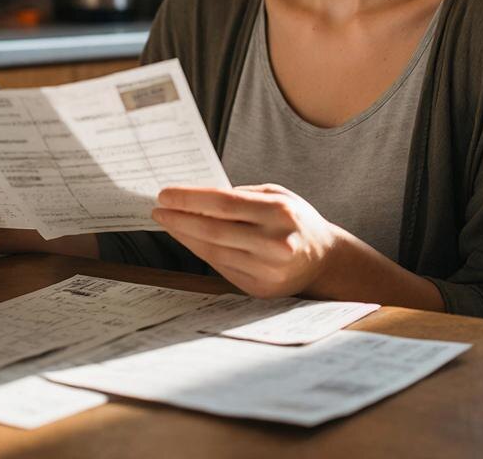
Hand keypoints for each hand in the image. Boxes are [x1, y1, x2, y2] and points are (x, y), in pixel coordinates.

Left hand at [152, 183, 340, 297]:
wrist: (323, 259)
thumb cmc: (294, 219)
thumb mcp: (276, 195)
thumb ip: (240, 195)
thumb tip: (196, 197)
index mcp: (279, 212)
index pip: (223, 203)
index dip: (190, 199)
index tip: (165, 194)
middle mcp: (274, 242)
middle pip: (213, 230)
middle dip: (180, 219)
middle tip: (159, 209)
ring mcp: (267, 269)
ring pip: (213, 251)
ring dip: (185, 236)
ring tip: (168, 222)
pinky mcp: (260, 288)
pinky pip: (220, 267)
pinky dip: (200, 252)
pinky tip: (188, 239)